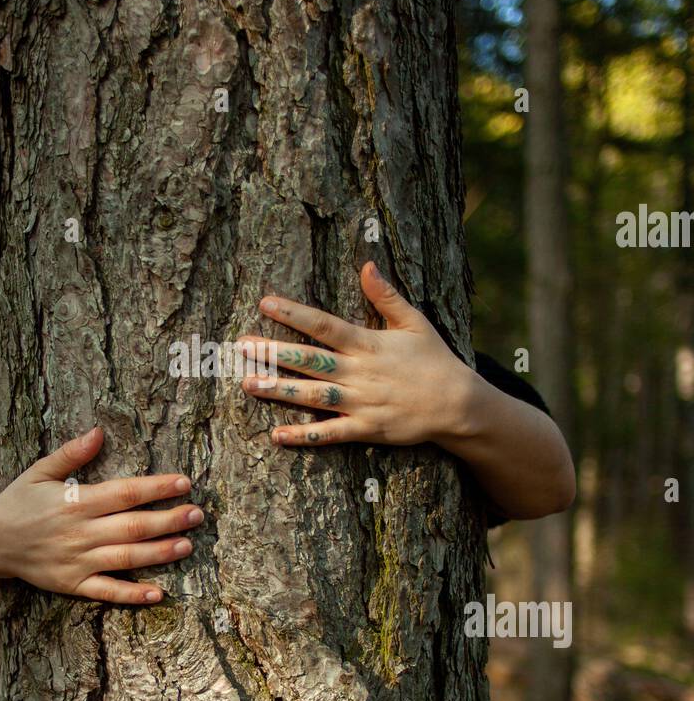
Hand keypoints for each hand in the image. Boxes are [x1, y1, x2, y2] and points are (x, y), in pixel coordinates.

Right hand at [0, 427, 202, 602]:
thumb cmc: (19, 500)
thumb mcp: (39, 471)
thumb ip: (71, 454)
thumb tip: (98, 431)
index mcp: (74, 502)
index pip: (124, 493)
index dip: (156, 488)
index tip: (183, 482)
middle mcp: (79, 533)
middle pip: (133, 526)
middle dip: (169, 520)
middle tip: (197, 514)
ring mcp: (76, 562)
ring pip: (126, 558)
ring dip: (159, 553)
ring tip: (187, 545)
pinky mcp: (72, 585)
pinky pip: (106, 592)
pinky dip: (132, 595)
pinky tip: (158, 593)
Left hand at [237, 262, 474, 448]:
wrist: (458, 404)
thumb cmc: (435, 360)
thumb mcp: (415, 322)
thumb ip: (386, 296)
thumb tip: (366, 265)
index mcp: (368, 344)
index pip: (324, 325)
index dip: (294, 314)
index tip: (265, 303)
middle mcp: (360, 372)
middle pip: (310, 360)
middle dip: (274, 352)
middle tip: (241, 346)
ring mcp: (361, 402)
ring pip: (313, 396)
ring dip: (280, 390)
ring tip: (248, 383)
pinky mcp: (366, 429)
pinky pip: (330, 434)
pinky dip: (304, 435)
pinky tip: (277, 434)